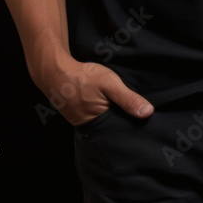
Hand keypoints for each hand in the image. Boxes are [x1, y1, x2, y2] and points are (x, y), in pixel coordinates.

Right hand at [35, 55, 153, 126]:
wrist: (55, 72)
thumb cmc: (83, 78)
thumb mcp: (110, 84)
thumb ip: (128, 99)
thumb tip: (148, 113)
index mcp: (99, 124)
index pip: (120, 131)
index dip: (131, 127)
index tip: (142, 125)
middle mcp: (89, 127)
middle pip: (110, 129)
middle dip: (120, 123)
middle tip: (133, 116)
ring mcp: (80, 121)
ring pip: (101, 122)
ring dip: (109, 117)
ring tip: (120, 110)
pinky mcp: (75, 114)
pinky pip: (91, 116)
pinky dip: (98, 112)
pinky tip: (103, 104)